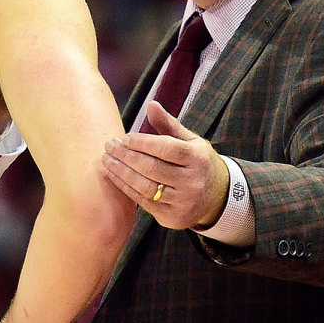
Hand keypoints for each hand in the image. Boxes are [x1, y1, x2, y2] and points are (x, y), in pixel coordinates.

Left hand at [101, 100, 228, 229]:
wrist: (216, 196)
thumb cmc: (196, 162)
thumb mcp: (190, 141)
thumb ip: (168, 124)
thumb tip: (151, 104)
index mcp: (198, 158)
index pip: (166, 148)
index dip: (143, 142)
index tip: (124, 138)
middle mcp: (193, 181)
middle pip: (152, 168)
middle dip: (126, 156)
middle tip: (109, 146)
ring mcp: (183, 202)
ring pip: (145, 186)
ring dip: (121, 172)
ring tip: (107, 160)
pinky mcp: (172, 217)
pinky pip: (143, 201)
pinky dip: (125, 187)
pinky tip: (114, 175)